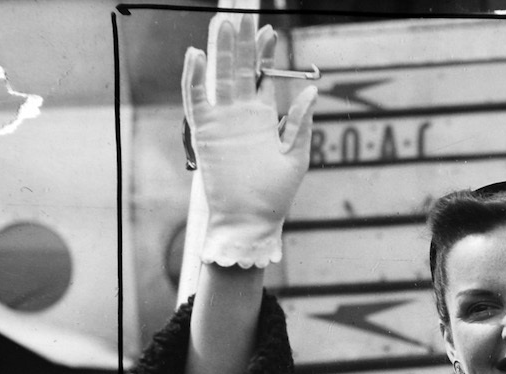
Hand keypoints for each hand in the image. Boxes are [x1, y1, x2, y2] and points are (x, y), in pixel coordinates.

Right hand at [182, 13, 317, 267]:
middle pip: (239, 69)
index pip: (263, 76)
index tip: (270, 31)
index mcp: (265, 117)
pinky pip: (195, 100)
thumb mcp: (296, 157)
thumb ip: (300, 123)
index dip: (265, 53)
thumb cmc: (275, 195)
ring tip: (222, 24)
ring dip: (218, 51)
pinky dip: (194, 79)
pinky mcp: (204, 133)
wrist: (251, 221)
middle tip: (242, 16)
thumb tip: (311, 90)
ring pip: (218, 77)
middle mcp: (242, 114)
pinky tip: (196, 56)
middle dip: (241, 43)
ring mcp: (222, 121)